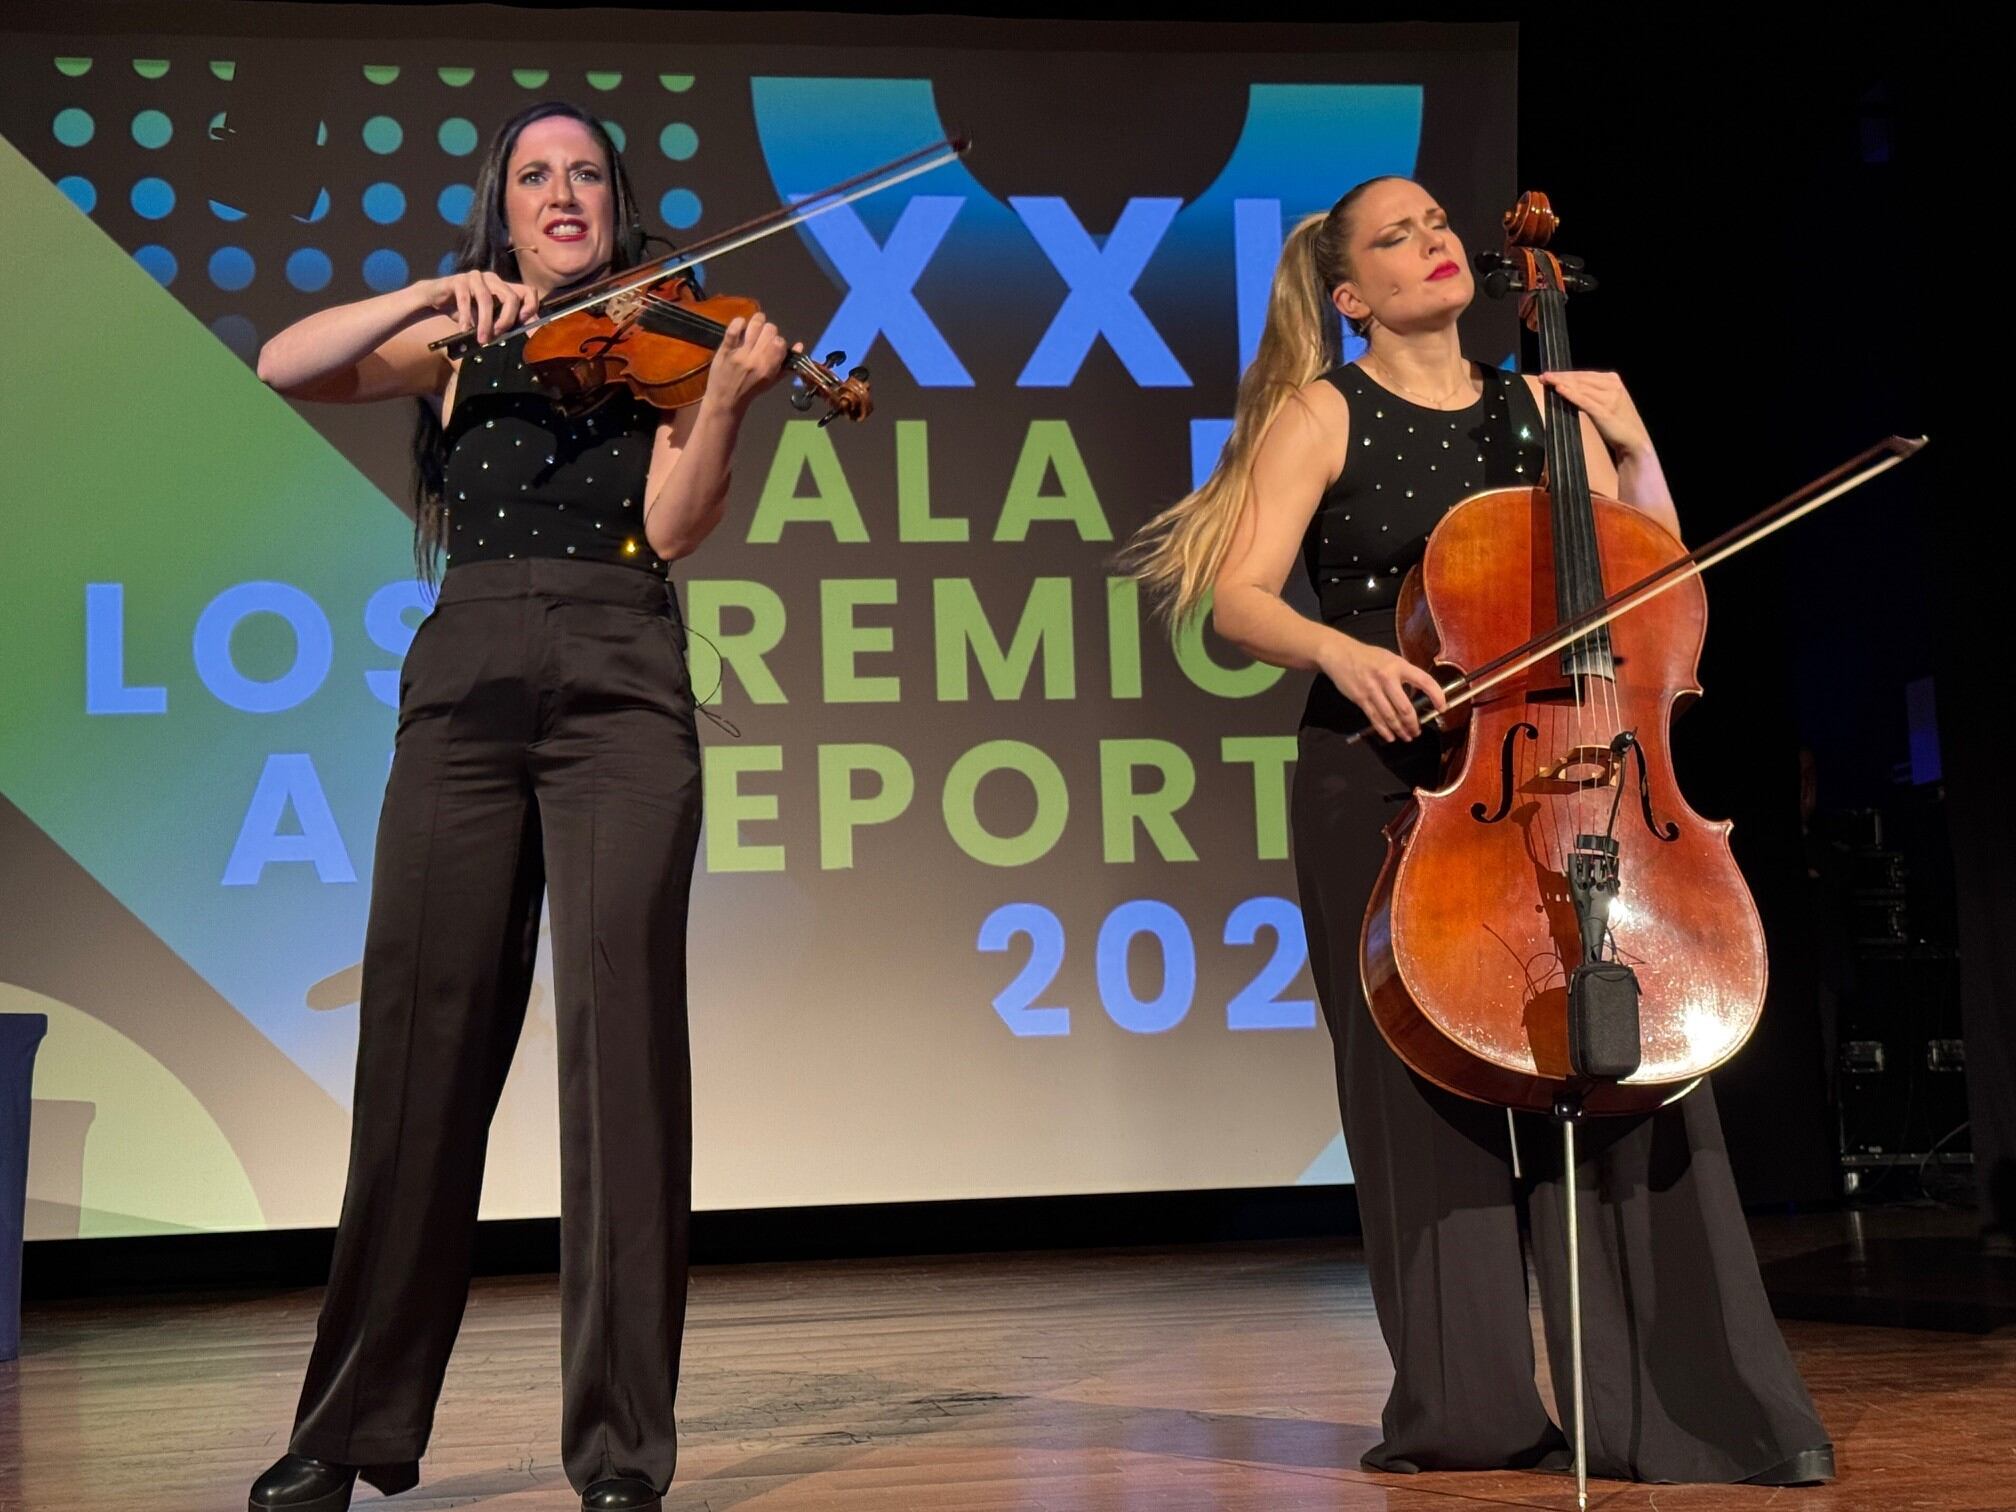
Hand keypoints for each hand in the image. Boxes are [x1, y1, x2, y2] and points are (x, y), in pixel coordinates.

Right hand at [421, 270, 539, 345]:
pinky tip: (465, 329)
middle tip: (498, 335)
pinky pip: (464, 299)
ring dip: (485, 322)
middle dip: (507, 319)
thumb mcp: (487, 318)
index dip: (531, 305)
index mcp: (504, 287)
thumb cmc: (466, 310)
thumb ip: (501, 322)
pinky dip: (466, 317)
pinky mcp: (458, 280)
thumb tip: (516, 333)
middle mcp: (493, 279)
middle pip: (510, 296)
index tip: (525, 322)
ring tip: (482, 339)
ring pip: (486, 299)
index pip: (527, 291)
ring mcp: (475, 277)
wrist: (436, 299)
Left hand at [706, 314, 791, 412]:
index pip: (780, 342)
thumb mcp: (772, 381)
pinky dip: (739, 323)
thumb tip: (799, 346)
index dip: (778, 340)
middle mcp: (755, 359)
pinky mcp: (725, 349)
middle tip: (763, 337)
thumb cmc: (751, 390)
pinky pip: (733, 329)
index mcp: (768, 368)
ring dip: (757, 322)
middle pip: (769, 330)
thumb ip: (786, 365)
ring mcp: (739, 353)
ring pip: (754, 325)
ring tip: (755, 327)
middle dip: (769, 331)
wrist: (725, 399)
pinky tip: (741, 326)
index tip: (773, 345)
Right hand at [1321, 635, 1446, 742]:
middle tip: (1417, 731)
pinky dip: (1384, 730)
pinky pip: (1375, 718)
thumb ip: (1404, 673)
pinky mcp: (1361, 699)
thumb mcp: (1390, 658)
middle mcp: (1387, 678)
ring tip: (1407, 737)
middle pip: (1405, 708)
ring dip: (1400, 730)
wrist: (1339, 654)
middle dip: (1413, 723)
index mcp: (1398, 666)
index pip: (1424, 681)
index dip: (1436, 695)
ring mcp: (1372, 690)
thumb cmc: (1368, 656)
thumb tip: (1419, 692)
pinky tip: (1390, 736)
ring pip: (1390, 717)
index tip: (1442, 707)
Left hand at [1537, 370, 1651, 459]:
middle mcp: (1612, 386)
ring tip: (1547, 381)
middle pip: (1580, 378)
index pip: (1584, 374)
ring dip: (1562, 383)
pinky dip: (1571, 394)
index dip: (1565, 373)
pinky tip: (1560, 390)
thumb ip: (1592, 391)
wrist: (1634, 440)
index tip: (1549, 374)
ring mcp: (1610, 398)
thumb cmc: (1617, 421)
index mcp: (1613, 380)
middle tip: (1543, 376)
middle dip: (1560, 376)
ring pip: (1581, 388)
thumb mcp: (1607, 400)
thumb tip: (1568, 386)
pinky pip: (1584, 401)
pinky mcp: (1605, 412)